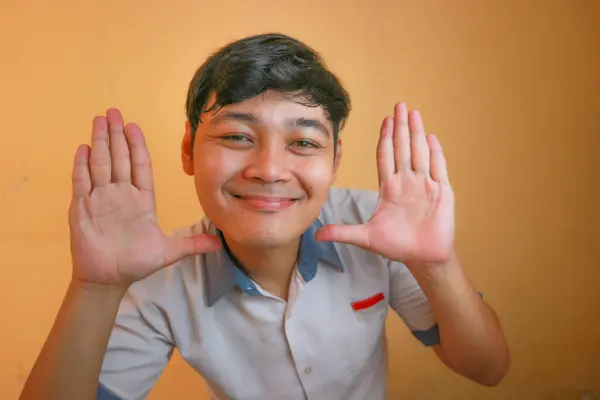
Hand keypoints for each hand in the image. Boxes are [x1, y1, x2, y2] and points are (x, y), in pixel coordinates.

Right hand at [68, 109, 220, 286]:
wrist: (108, 279)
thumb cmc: (136, 263)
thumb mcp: (168, 251)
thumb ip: (192, 244)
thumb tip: (220, 242)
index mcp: (142, 200)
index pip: (140, 166)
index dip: (137, 146)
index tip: (134, 126)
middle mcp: (121, 194)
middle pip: (119, 158)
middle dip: (116, 135)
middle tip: (114, 111)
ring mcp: (100, 199)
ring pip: (100, 164)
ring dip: (99, 142)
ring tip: (99, 120)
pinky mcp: (82, 208)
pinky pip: (82, 182)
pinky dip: (82, 166)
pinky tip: (84, 148)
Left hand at [316, 102, 454, 266]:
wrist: (422, 258)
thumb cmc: (397, 246)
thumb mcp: (366, 238)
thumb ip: (342, 232)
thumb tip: (316, 235)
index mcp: (390, 188)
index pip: (386, 157)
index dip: (385, 138)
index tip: (384, 121)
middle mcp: (407, 182)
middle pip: (402, 149)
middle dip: (400, 127)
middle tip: (399, 105)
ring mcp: (425, 185)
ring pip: (419, 153)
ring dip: (417, 134)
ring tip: (414, 113)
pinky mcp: (441, 193)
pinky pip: (438, 169)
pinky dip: (435, 154)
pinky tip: (432, 138)